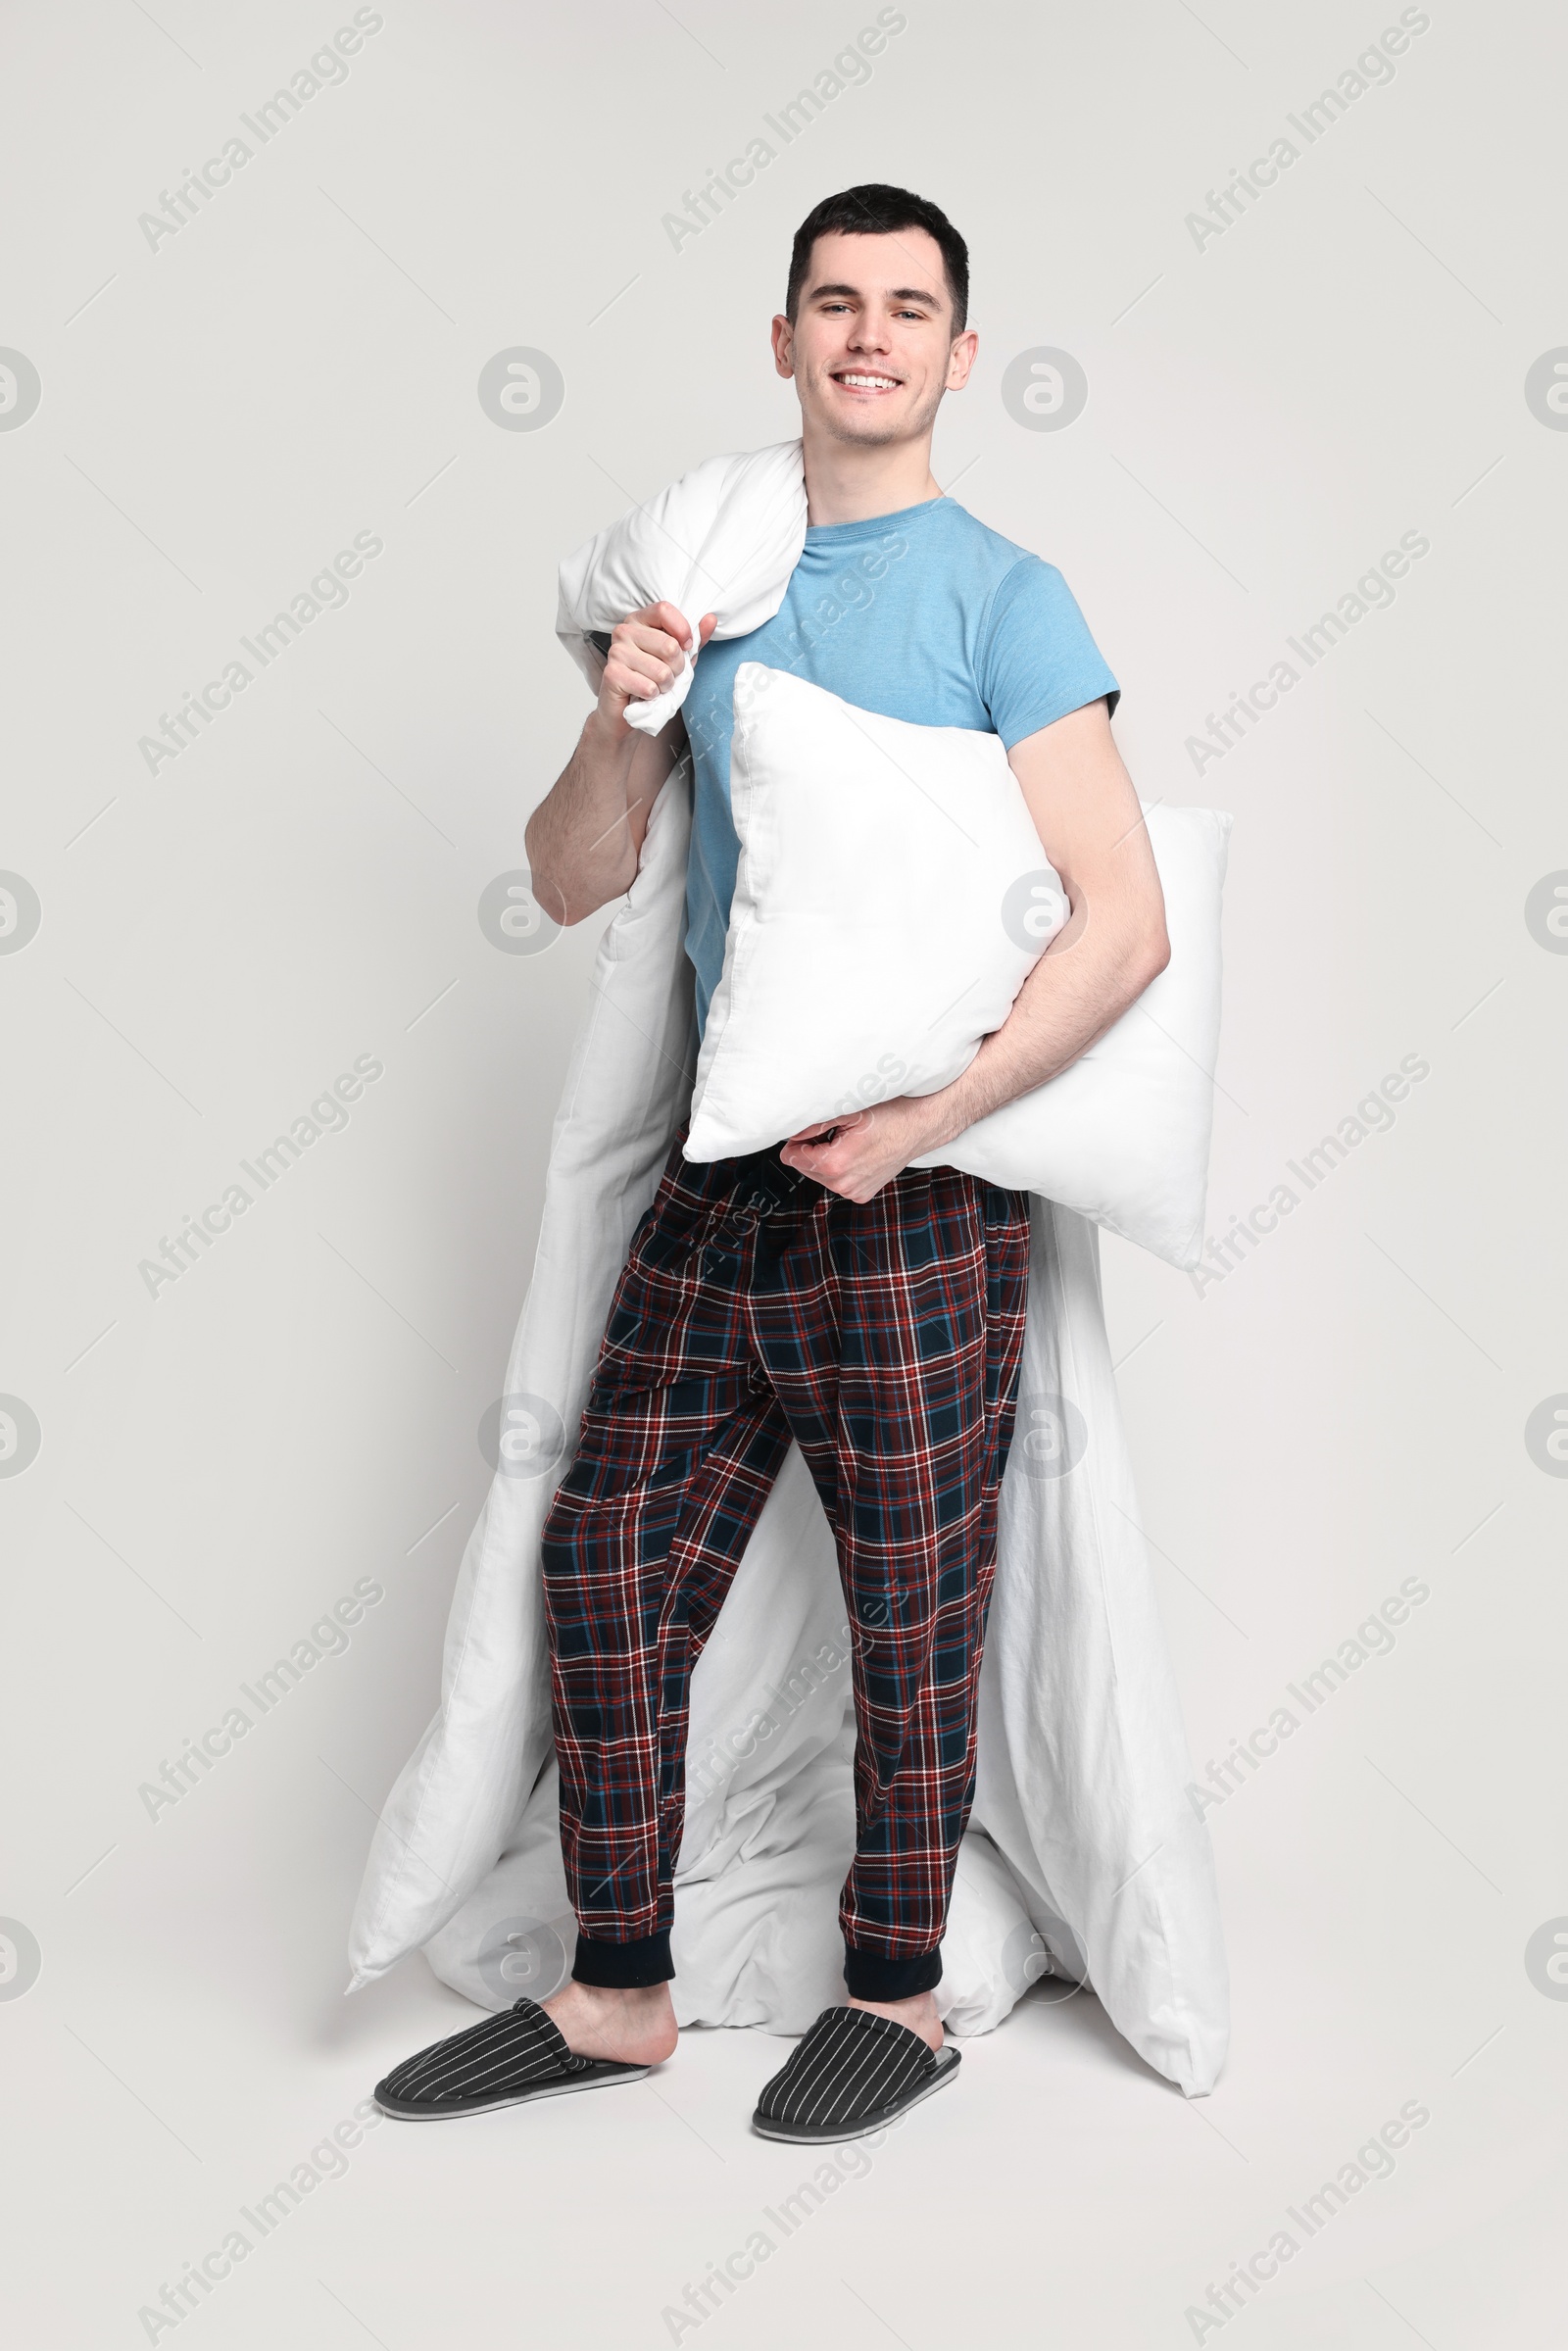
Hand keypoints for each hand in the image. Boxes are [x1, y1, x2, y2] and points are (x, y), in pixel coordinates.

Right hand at [594, 601, 716, 736]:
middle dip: (677, 668)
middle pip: (669, 646)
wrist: (626, 710)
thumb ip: (695, 638)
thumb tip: (711, 619)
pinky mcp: (612, 674)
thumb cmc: (652, 679)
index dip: (682, 630)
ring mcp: (616, 652)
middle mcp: (624, 631)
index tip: (686, 646)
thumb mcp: (679, 657)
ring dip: (665, 685)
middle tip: (666, 675)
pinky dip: (653, 696)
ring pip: (661, 671)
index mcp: (640, 620)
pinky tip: (643, 694)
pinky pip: (649, 687)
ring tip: (655, 686)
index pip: (664, 610)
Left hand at [778, 1096, 945, 1202]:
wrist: (922, 1125)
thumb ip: (813, 1123)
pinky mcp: (863, 1194)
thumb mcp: (847, 1110)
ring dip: (827, 1158)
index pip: (791, 1156)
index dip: (798, 1138)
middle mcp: (843, 1184)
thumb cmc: (891, 1114)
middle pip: (804, 1167)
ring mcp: (854, 1192)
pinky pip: (838, 1180)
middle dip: (813, 1149)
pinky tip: (858, 1152)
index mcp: (835, 1164)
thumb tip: (790, 1132)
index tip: (814, 1128)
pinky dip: (841, 1167)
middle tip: (838, 1131)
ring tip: (849, 1140)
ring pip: (820, 1175)